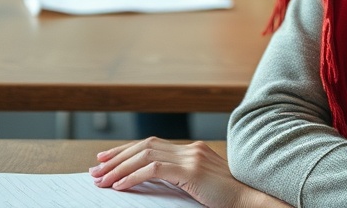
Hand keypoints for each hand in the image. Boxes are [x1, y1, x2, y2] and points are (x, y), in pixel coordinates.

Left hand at [90, 138, 287, 207]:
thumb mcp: (198, 186)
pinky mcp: (192, 170)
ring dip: (120, 167)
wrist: (250, 201)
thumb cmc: (226, 199)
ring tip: (102, 179)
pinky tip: (120, 186)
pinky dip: (133, 176)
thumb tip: (148, 182)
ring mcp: (192, 157)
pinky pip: (155, 170)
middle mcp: (191, 149)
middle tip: (96, 169)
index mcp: (192, 150)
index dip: (126, 151)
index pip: (152, 145)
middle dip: (117, 158)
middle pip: (145, 146)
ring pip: (146, 155)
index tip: (106, 160)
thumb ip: (179, 179)